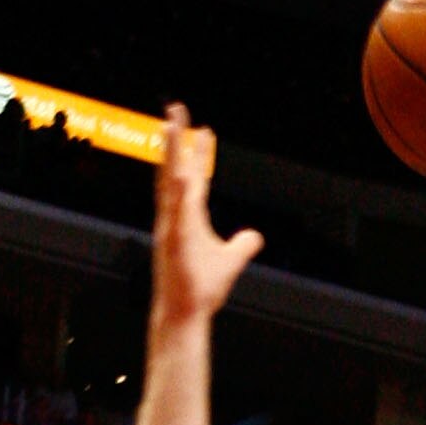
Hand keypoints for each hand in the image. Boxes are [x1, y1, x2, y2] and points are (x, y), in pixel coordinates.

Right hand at [150, 102, 262, 327]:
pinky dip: (177, 195)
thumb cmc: (200, 289)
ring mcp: (171, 227)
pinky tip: (181, 175)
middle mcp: (175, 216)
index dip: (198, 152)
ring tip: (170, 125)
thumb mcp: (230, 261)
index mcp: (188, 217)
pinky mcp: (172, 243)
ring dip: (169, 155)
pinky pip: (175, 214)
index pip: (194, 177)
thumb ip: (243, 245)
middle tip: (176, 109)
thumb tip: (256, 236)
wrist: (185, 315)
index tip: (203, 128)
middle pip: (174, 169)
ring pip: (169, 182)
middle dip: (175, 139)